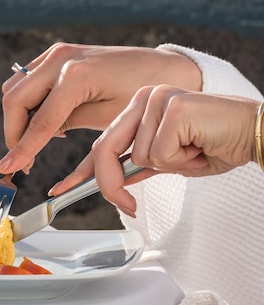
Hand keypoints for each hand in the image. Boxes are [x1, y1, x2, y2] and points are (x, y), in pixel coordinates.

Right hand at [0, 43, 201, 174]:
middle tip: (22, 160)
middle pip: (15, 100)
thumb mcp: (108, 117)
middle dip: (13, 133)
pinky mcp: (59, 53)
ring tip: (36, 141)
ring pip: (14, 88)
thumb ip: (67, 123)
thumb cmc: (145, 92)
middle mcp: (61, 59)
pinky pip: (26, 78)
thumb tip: (36, 137)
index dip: (21, 149)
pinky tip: (46, 119)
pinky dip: (28, 101)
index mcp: (76, 76)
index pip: (39, 121)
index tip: (6, 168)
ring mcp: (57, 53)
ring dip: (18, 116)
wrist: (168, 68)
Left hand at [50, 86, 258, 216]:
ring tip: (194, 151)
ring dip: (169, 165)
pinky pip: (159, 153)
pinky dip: (181, 160)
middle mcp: (142, 98)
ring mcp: (156, 99)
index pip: (102, 143)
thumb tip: (112, 181)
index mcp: (138, 109)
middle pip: (106, 148)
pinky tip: (200, 145)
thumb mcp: (171, 161)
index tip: (59, 191)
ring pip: (138, 155)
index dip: (81, 171)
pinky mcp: (172, 107)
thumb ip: (140, 166)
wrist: (258, 133)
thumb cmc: (219, 144)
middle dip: (111, 184)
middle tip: (128, 206)